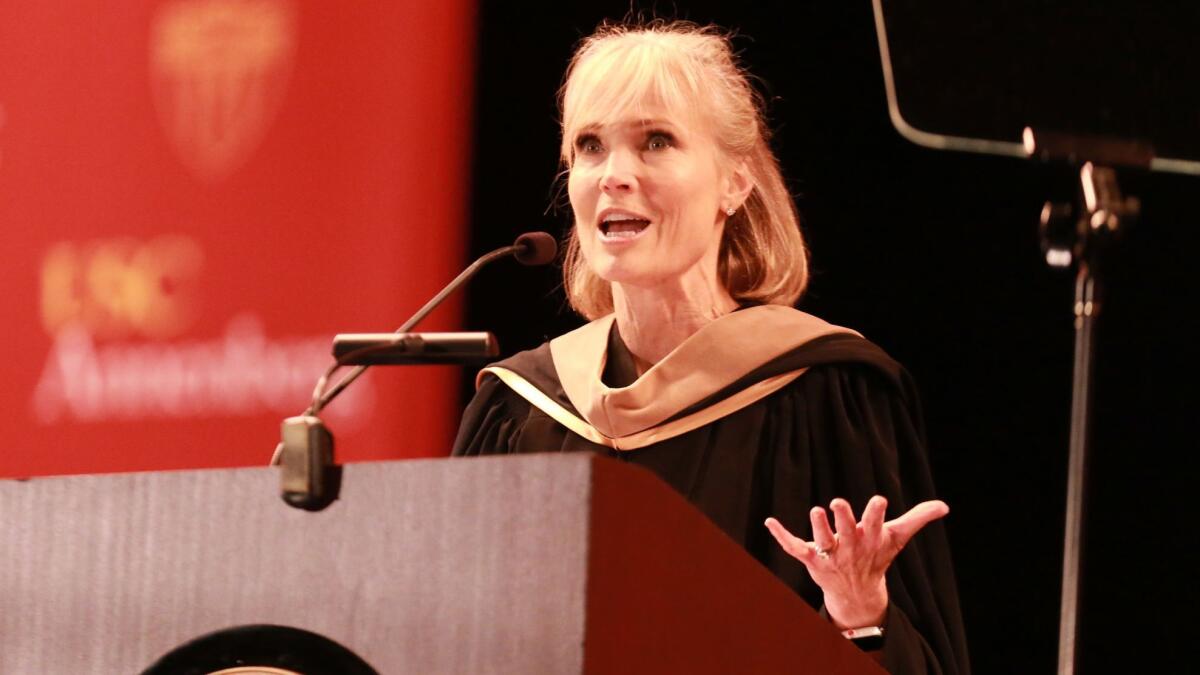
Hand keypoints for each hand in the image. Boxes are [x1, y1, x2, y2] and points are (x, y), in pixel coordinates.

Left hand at [764, 496, 947, 629]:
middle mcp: (850, 546)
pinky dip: (782, 536)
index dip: (876, 513)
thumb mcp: (897, 537)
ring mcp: (830, 553)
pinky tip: (770, 522)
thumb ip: (918, 518)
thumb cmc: (877, 556)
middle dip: (843, 518)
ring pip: (822, 540)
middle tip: (838, 502)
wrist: (858, 592)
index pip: (875, 523)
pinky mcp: (811, 559)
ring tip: (815, 511)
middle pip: (847, 530)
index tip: (879, 500)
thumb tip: (944, 506)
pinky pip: (794, 547)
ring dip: (818, 527)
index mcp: (871, 539)